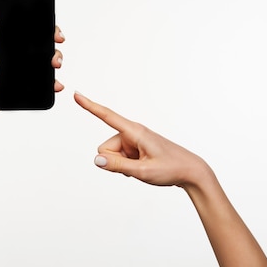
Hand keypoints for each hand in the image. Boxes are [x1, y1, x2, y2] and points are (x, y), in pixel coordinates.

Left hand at [0, 12, 64, 116]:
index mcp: (7, 45)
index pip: (27, 32)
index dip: (42, 28)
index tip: (52, 30)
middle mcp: (17, 56)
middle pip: (41, 45)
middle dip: (53, 44)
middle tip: (57, 45)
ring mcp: (23, 69)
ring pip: (45, 61)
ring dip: (55, 60)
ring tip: (55, 65)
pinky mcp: (26, 83)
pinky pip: (42, 80)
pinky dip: (52, 81)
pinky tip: (55, 84)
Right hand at [74, 92, 209, 188]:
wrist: (190, 172)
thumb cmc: (171, 168)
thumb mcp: (143, 171)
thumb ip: (117, 166)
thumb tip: (96, 160)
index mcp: (135, 132)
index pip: (107, 116)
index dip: (90, 106)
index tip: (76, 94)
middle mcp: (132, 133)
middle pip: (105, 148)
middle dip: (114, 161)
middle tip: (136, 167)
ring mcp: (133, 140)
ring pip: (111, 155)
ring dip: (122, 165)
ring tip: (143, 167)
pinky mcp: (135, 148)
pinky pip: (119, 158)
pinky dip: (126, 165)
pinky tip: (143, 167)